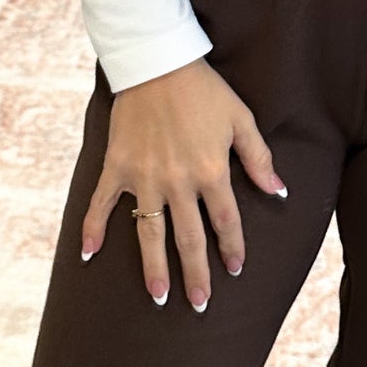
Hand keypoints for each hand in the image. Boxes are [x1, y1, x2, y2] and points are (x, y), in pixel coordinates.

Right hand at [81, 59, 285, 310]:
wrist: (156, 62)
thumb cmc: (204, 90)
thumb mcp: (241, 119)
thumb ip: (259, 158)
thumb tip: (280, 191)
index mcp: (212, 171)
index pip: (226, 222)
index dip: (232, 249)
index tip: (235, 271)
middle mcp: (178, 182)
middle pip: (190, 238)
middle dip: (196, 275)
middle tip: (198, 304)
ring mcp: (144, 177)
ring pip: (149, 233)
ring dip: (154, 267)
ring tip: (158, 296)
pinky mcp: (117, 167)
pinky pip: (102, 204)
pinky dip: (92, 229)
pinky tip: (87, 256)